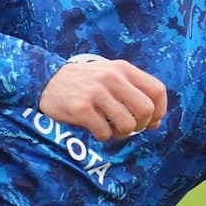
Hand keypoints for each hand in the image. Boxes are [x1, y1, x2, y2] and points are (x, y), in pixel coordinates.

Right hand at [38, 57, 167, 140]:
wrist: (45, 81)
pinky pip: (104, 132)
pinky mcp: (81, 108)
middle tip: (129, 127)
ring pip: (127, 125)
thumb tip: (156, 121)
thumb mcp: (110, 77)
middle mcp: (111, 78)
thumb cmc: (83, 82)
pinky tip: (95, 129)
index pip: (157, 90)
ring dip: (121, 134)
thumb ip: (134, 93)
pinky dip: (103, 136)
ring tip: (110, 129)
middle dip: (141, 125)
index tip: (150, 120)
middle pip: (145, 110)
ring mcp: (96, 92)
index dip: (159, 110)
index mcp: (122, 69)